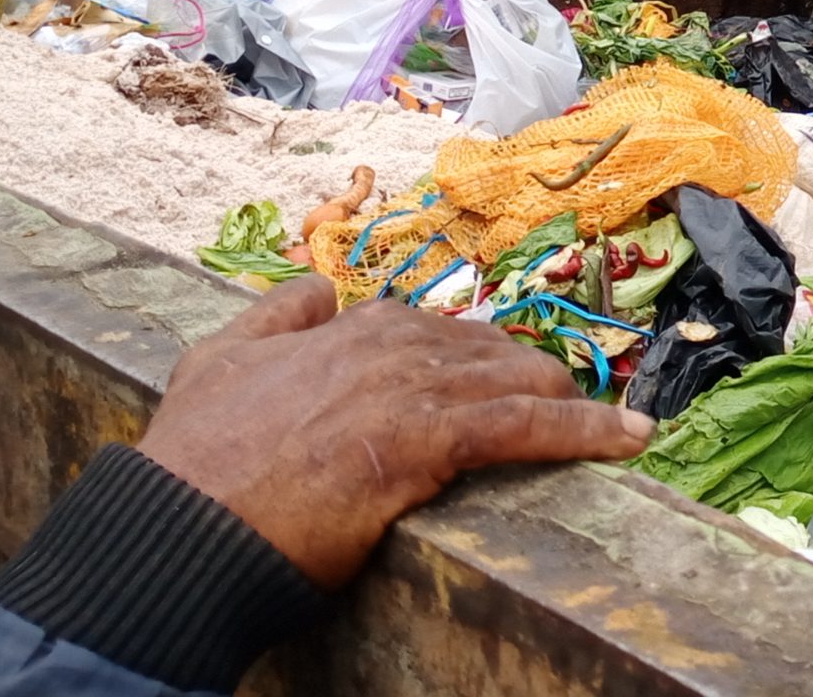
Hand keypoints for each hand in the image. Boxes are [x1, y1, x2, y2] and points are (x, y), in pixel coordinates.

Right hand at [139, 276, 652, 588]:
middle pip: (492, 352)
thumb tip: (316, 289)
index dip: (474, 359)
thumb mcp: (217, 358)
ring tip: (610, 424)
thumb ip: (273, 316)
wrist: (184, 524)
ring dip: (571, 402)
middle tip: (561, 408)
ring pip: (521, 380)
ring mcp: (418, 389)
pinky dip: (586, 432)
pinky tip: (628, 439)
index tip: (500, 377)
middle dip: (530, 380)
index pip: (440, 331)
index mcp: (352, 326)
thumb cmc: (196, 458)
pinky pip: (530, 427)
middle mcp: (395, 345)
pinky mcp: (434, 441)